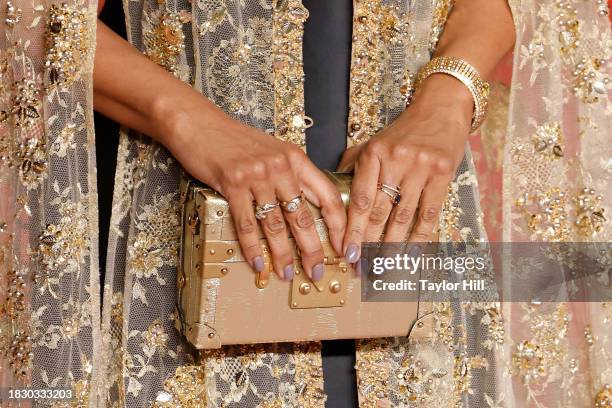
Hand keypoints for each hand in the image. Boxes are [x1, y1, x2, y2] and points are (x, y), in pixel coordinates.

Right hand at [163, 106, 345, 281]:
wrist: (199, 123)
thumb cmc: (235, 139)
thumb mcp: (273, 150)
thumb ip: (290, 175)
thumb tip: (305, 207)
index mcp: (296, 159)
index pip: (327, 195)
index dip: (338, 224)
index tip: (342, 245)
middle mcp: (280, 167)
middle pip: (303, 216)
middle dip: (312, 249)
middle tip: (317, 271)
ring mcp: (257, 176)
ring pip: (276, 225)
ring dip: (283, 254)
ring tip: (287, 273)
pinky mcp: (232, 185)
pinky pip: (247, 224)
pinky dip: (253, 247)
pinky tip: (258, 262)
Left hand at [338, 75, 473, 262]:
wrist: (440, 110)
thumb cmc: (403, 131)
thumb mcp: (373, 143)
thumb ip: (352, 166)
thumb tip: (333, 193)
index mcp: (374, 155)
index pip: (360, 199)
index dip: (352, 229)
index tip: (346, 252)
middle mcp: (396, 160)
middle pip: (379, 211)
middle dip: (369, 243)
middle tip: (362, 266)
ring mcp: (420, 167)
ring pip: (403, 216)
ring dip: (392, 245)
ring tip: (384, 266)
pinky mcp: (443, 174)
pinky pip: (429, 213)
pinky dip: (420, 236)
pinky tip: (411, 252)